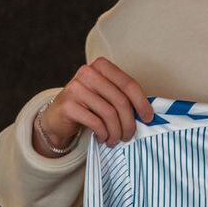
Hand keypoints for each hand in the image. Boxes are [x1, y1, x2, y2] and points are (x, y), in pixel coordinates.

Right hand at [39, 58, 153, 151]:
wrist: (58, 117)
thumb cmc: (90, 106)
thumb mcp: (108, 96)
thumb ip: (125, 97)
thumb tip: (149, 114)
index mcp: (102, 66)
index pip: (129, 84)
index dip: (142, 103)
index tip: (149, 118)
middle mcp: (87, 73)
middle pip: (120, 100)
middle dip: (129, 122)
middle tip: (129, 135)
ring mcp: (75, 87)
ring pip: (109, 113)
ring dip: (116, 131)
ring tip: (116, 140)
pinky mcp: (67, 104)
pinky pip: (95, 122)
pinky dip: (103, 133)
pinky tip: (103, 138)